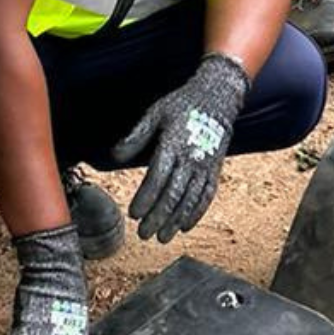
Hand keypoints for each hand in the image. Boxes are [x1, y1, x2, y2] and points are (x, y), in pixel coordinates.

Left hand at [111, 53, 248, 241]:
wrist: (218, 97)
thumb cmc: (181, 105)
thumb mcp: (155, 114)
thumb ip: (135, 136)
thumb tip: (115, 156)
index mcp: (173, 144)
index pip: (157, 177)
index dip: (146, 198)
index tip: (133, 214)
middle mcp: (191, 158)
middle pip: (173, 194)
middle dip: (158, 216)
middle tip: (143, 234)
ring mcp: (205, 165)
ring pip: (190, 199)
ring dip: (175, 220)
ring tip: (162, 237)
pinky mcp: (215, 169)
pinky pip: (207, 195)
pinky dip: (197, 212)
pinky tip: (185, 226)